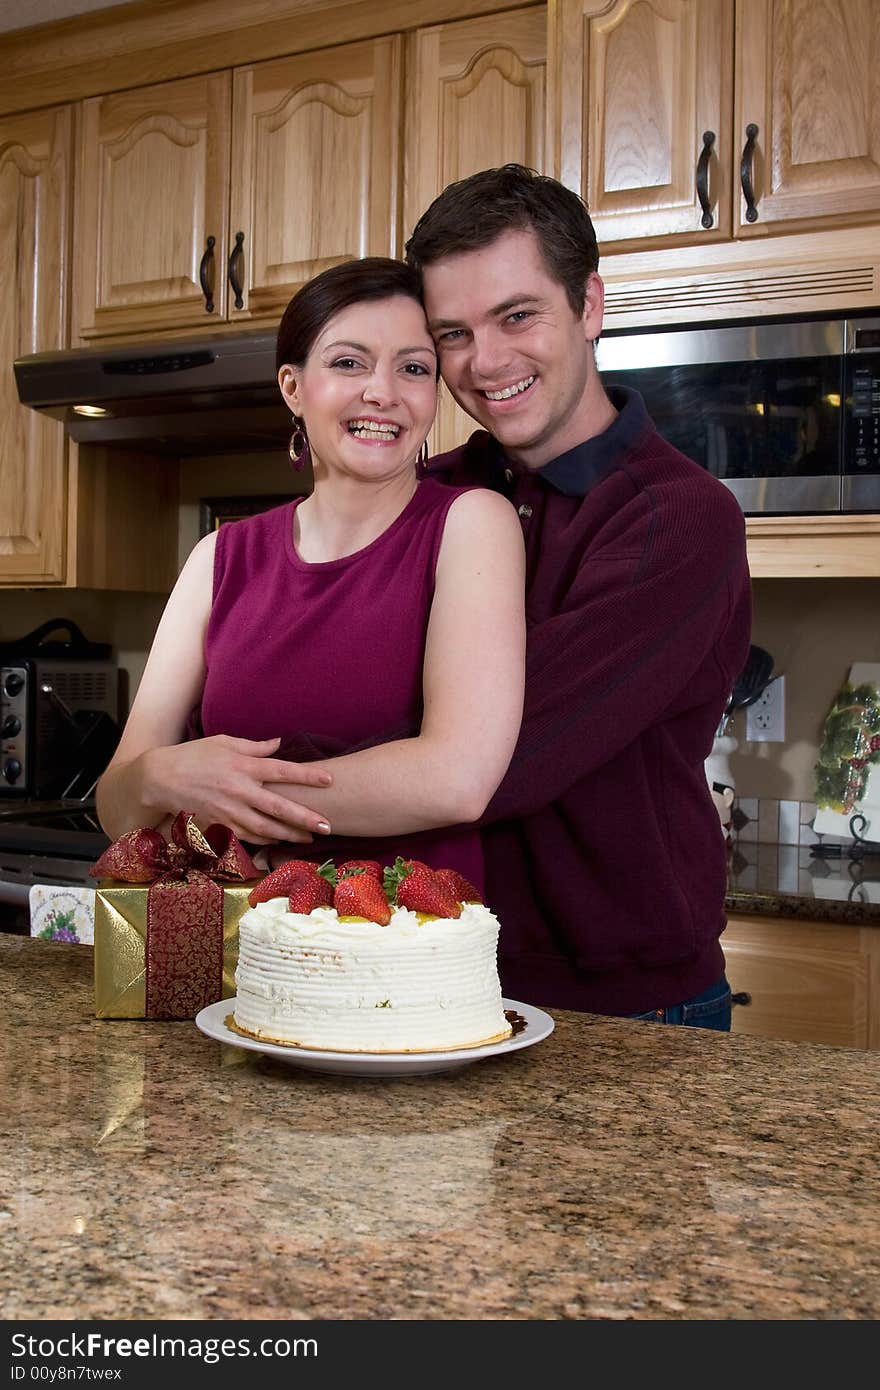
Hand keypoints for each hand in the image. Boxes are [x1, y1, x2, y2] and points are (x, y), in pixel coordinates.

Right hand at [142, 735, 332, 844]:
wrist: (160, 779)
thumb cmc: (193, 755)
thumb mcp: (224, 743)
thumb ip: (255, 747)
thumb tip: (280, 744)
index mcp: (243, 766)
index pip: (282, 770)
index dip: (307, 776)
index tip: (329, 780)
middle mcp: (239, 790)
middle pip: (279, 807)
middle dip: (305, 818)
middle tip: (328, 826)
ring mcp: (229, 810)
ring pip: (266, 827)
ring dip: (289, 835)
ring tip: (309, 839)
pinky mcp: (219, 824)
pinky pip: (247, 836)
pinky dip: (265, 840)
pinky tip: (279, 841)